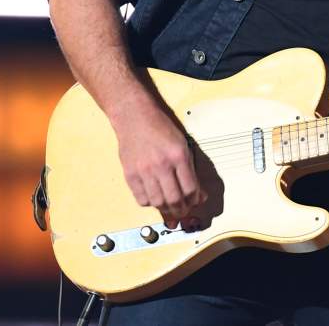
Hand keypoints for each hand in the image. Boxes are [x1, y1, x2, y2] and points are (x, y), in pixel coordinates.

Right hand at [111, 102, 205, 228]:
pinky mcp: (130, 174)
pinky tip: (154, 198)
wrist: (134, 117)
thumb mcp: (182, 144)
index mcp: (178, 155)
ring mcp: (144, 170)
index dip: (194, 200)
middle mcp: (161, 165)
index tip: (195, 202)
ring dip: (166, 209)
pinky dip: (150, 203)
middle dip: (181, 210)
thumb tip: (198, 193)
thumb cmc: (160, 128)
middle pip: (174, 199)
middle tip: (183, 211)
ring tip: (169, 207)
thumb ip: (190, 169)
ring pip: (158, 202)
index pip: (190, 188)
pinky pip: (141, 198)